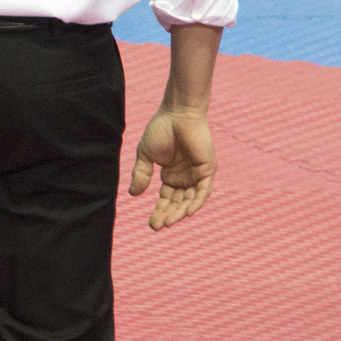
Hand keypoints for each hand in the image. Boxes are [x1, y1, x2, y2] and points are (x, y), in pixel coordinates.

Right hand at [129, 107, 216, 230]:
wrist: (178, 114)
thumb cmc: (161, 130)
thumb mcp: (145, 155)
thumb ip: (141, 174)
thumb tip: (133, 195)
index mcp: (170, 176)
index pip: (166, 200)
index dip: (159, 212)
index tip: (151, 225)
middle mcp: (184, 179)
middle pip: (177, 203)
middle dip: (168, 215)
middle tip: (158, 226)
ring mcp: (196, 175)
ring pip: (190, 200)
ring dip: (180, 212)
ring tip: (170, 222)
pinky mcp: (207, 170)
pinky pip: (203, 191)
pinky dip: (196, 202)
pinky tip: (187, 212)